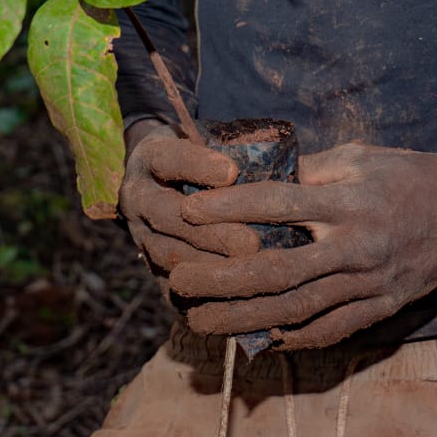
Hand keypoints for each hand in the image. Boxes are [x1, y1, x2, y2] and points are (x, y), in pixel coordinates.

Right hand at [119, 121, 260, 284]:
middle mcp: (138, 198)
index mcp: (150, 158)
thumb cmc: (204, 156)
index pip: (167, 159)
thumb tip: (298, 168)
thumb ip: (238, 148)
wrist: (166, 180)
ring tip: (249, 273)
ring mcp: (141, 234)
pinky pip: (172, 287)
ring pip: (168, 256)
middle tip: (251, 242)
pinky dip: (204, 294)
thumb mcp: (210, 139)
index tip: (232, 172)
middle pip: (166, 216)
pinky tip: (236, 298)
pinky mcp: (151, 267)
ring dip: (209, 266)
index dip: (196, 166)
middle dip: (210, 232)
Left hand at [168, 137, 436, 349]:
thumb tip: (245, 173)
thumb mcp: (358, 157)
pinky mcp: (383, 307)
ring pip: (296, 310)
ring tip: (198, 320)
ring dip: (241, 319)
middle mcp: (359, 246)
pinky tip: (254, 341)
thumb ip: (305, 171)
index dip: (230, 208)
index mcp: (351, 200)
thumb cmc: (405, 174)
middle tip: (177, 281)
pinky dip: (290, 340)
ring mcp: (372, 283)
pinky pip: (330, 332)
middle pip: (278, 270)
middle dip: (221, 278)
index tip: (189, 210)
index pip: (279, 204)